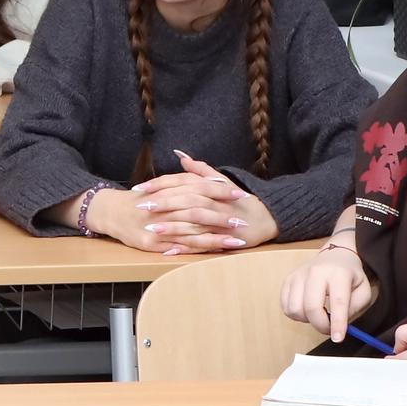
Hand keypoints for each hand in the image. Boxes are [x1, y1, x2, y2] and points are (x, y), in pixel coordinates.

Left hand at [126, 151, 277, 254]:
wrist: (266, 218)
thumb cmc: (238, 199)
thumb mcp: (221, 181)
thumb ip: (199, 169)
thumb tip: (180, 155)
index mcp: (210, 187)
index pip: (181, 182)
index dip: (160, 185)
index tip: (140, 188)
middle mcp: (215, 202)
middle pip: (186, 200)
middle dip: (162, 203)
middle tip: (141, 206)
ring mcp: (220, 221)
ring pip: (194, 222)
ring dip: (171, 226)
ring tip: (150, 229)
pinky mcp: (224, 238)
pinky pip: (203, 243)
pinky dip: (186, 247)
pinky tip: (168, 250)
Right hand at [281, 246, 375, 341]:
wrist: (335, 255)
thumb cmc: (350, 276)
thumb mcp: (363, 290)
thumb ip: (354, 308)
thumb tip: (338, 325)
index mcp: (339, 273)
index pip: (337, 302)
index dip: (337, 323)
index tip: (337, 338)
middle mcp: (315, 271)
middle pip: (311, 307)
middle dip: (320, 325)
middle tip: (329, 329)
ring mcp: (298, 275)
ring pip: (295, 309)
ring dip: (307, 320)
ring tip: (317, 315)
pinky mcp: (288, 280)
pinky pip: (285, 306)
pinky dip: (296, 315)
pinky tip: (306, 310)